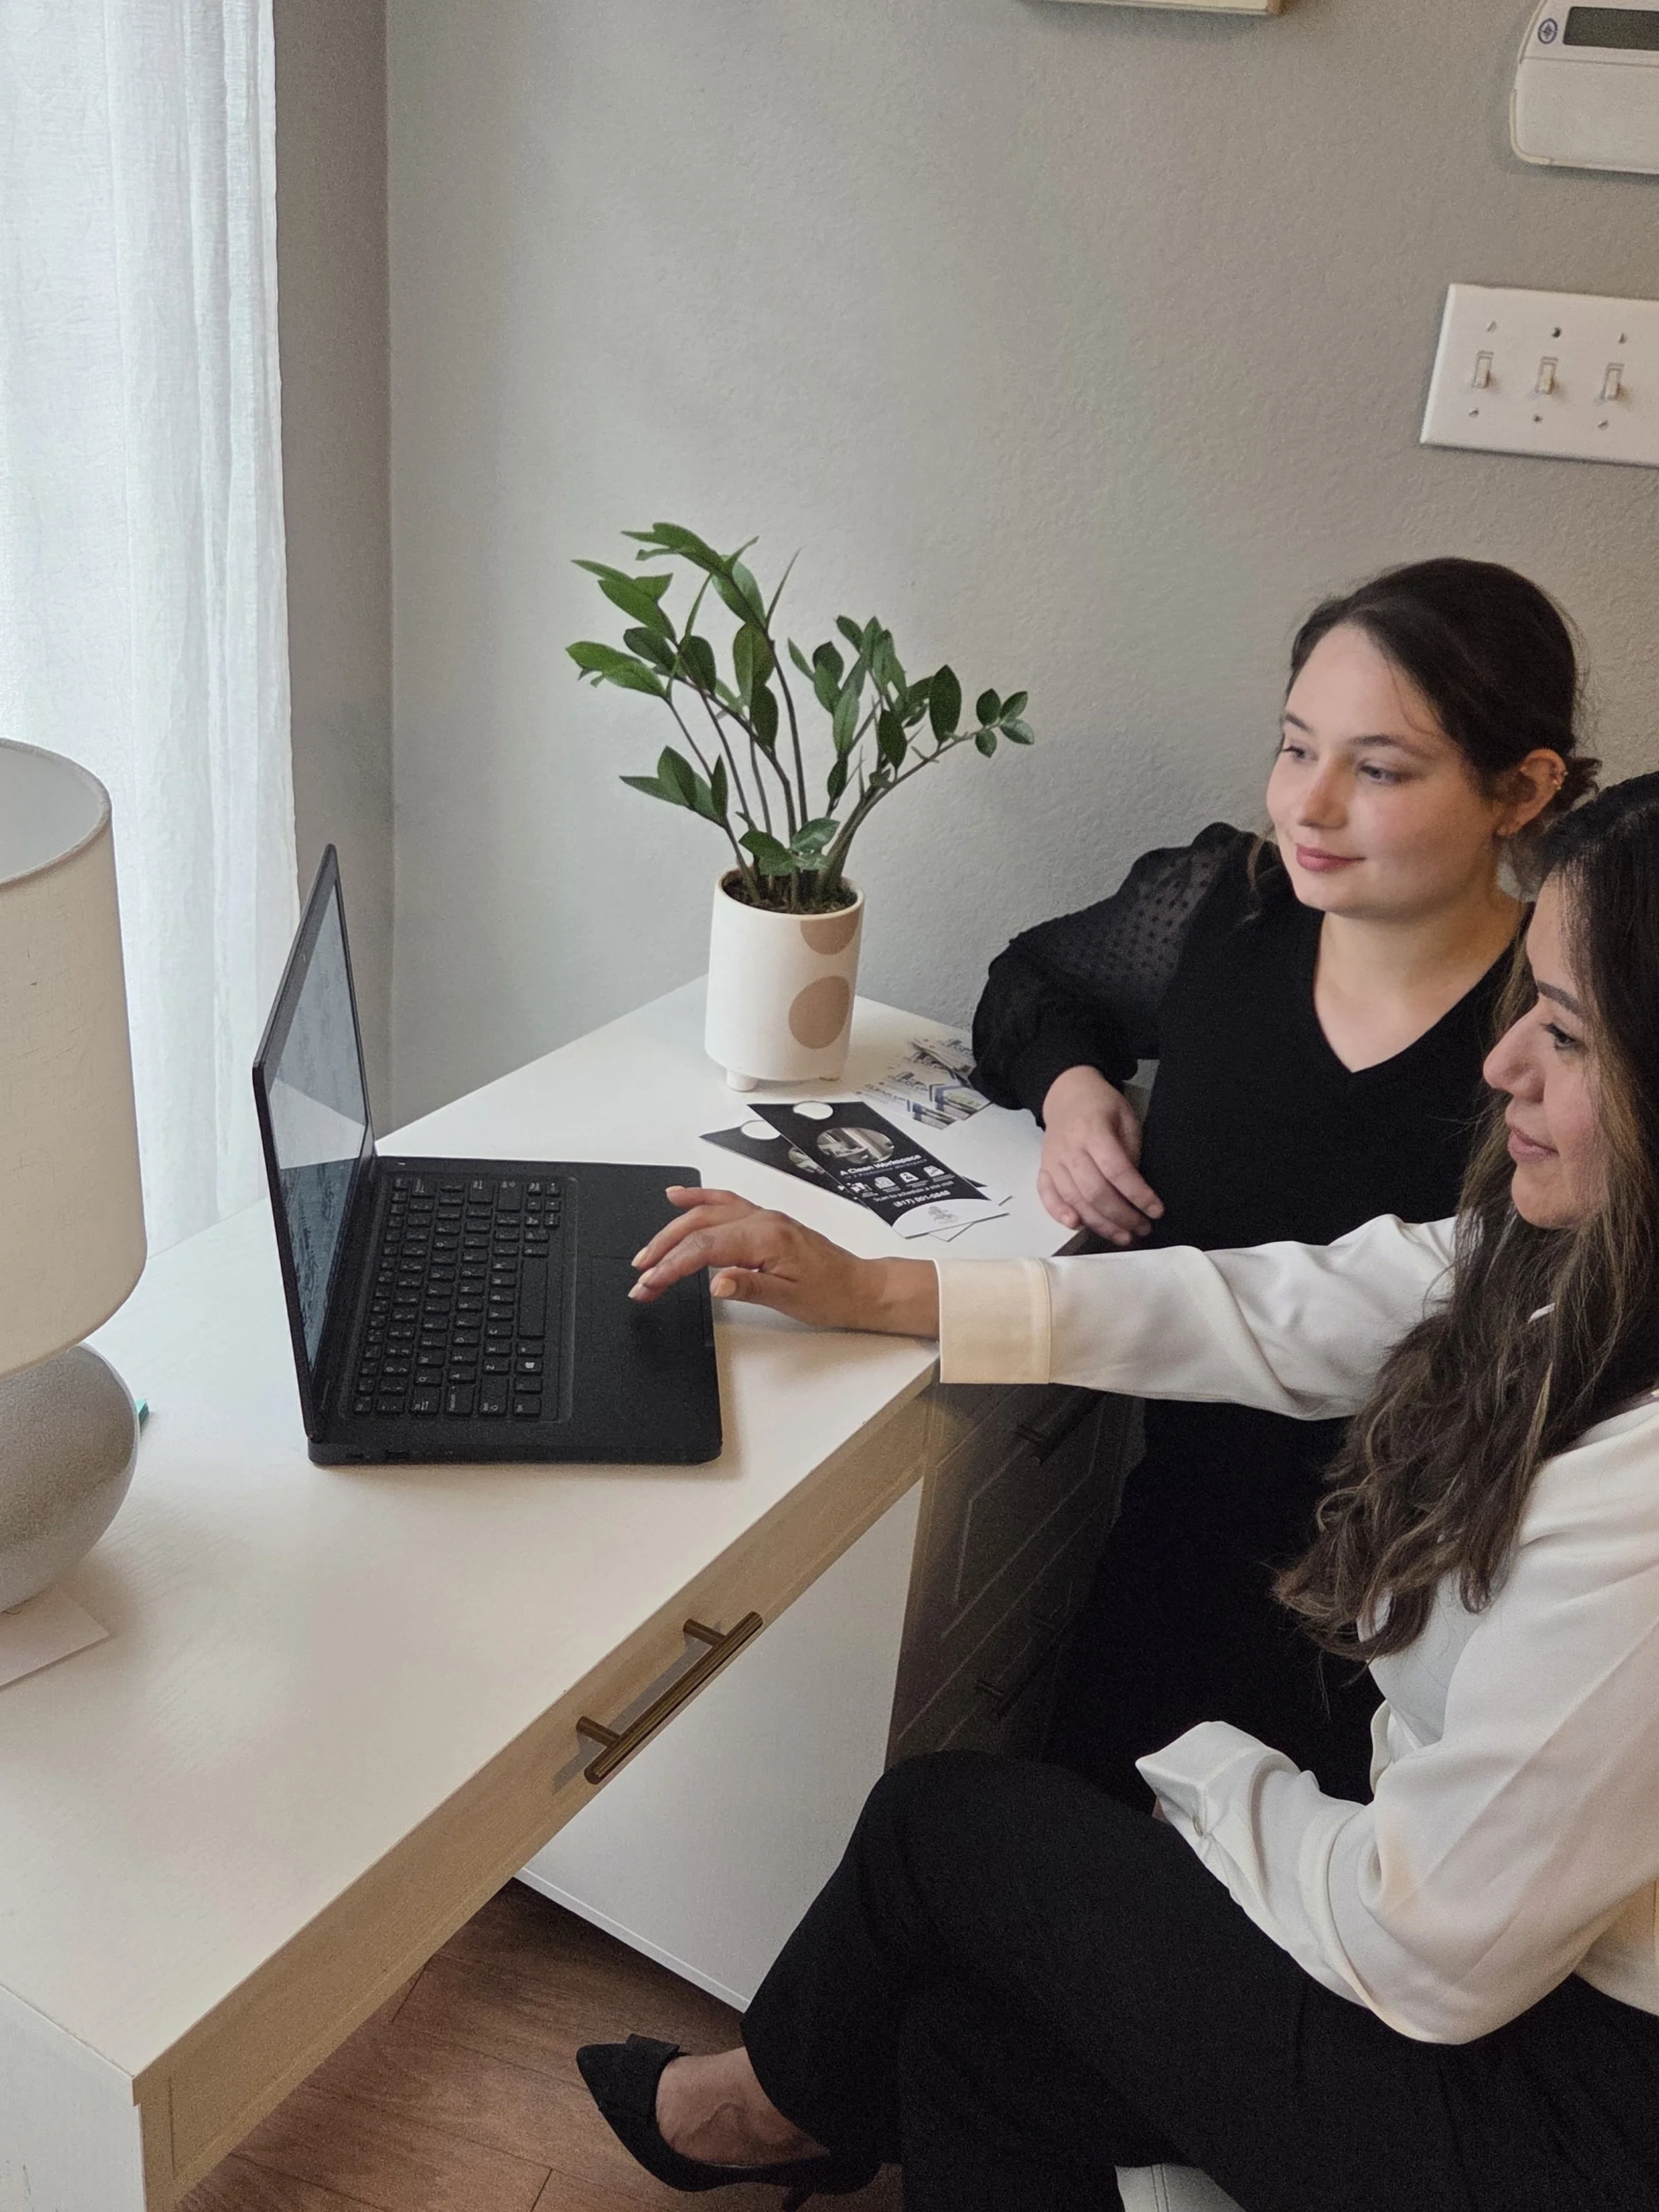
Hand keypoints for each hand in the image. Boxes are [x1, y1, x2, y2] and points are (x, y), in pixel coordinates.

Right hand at [629, 1188, 940, 1335]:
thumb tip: (715, 1281)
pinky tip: (679, 1198)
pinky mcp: (764, 1221)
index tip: (648, 1284)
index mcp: (766, 1237)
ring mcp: (763, 1217)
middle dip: (663, 1250)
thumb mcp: (789, 1298)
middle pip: (698, 1228)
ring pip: (707, 1212)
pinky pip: (725, 1202)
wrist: (860, 1287)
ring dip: (673, 1229)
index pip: (704, 1248)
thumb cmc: (831, 1294)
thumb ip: (749, 1286)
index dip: (671, 1266)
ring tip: (647, 1250)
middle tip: (640, 1276)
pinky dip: (698, 1198)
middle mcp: (762, 1220)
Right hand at [1038, 1066, 1163, 1246]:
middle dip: (1122, 1216)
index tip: (1156, 1211)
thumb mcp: (1126, 1118)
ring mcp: (1053, 1160)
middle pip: (1095, 1191)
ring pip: (1074, 1200)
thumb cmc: (1102, 1105)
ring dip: (1099, 1223)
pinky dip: (1058, 1213)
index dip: (1138, 1194)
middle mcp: (1070, 1148)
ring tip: (1123, 1236)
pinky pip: (1047, 1195)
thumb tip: (1134, 1190)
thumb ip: (1130, 1151)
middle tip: (1143, 1229)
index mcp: (1093, 1130)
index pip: (1117, 1170)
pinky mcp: (1044, 1168)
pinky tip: (1076, 1226)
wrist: (1066, 1093)